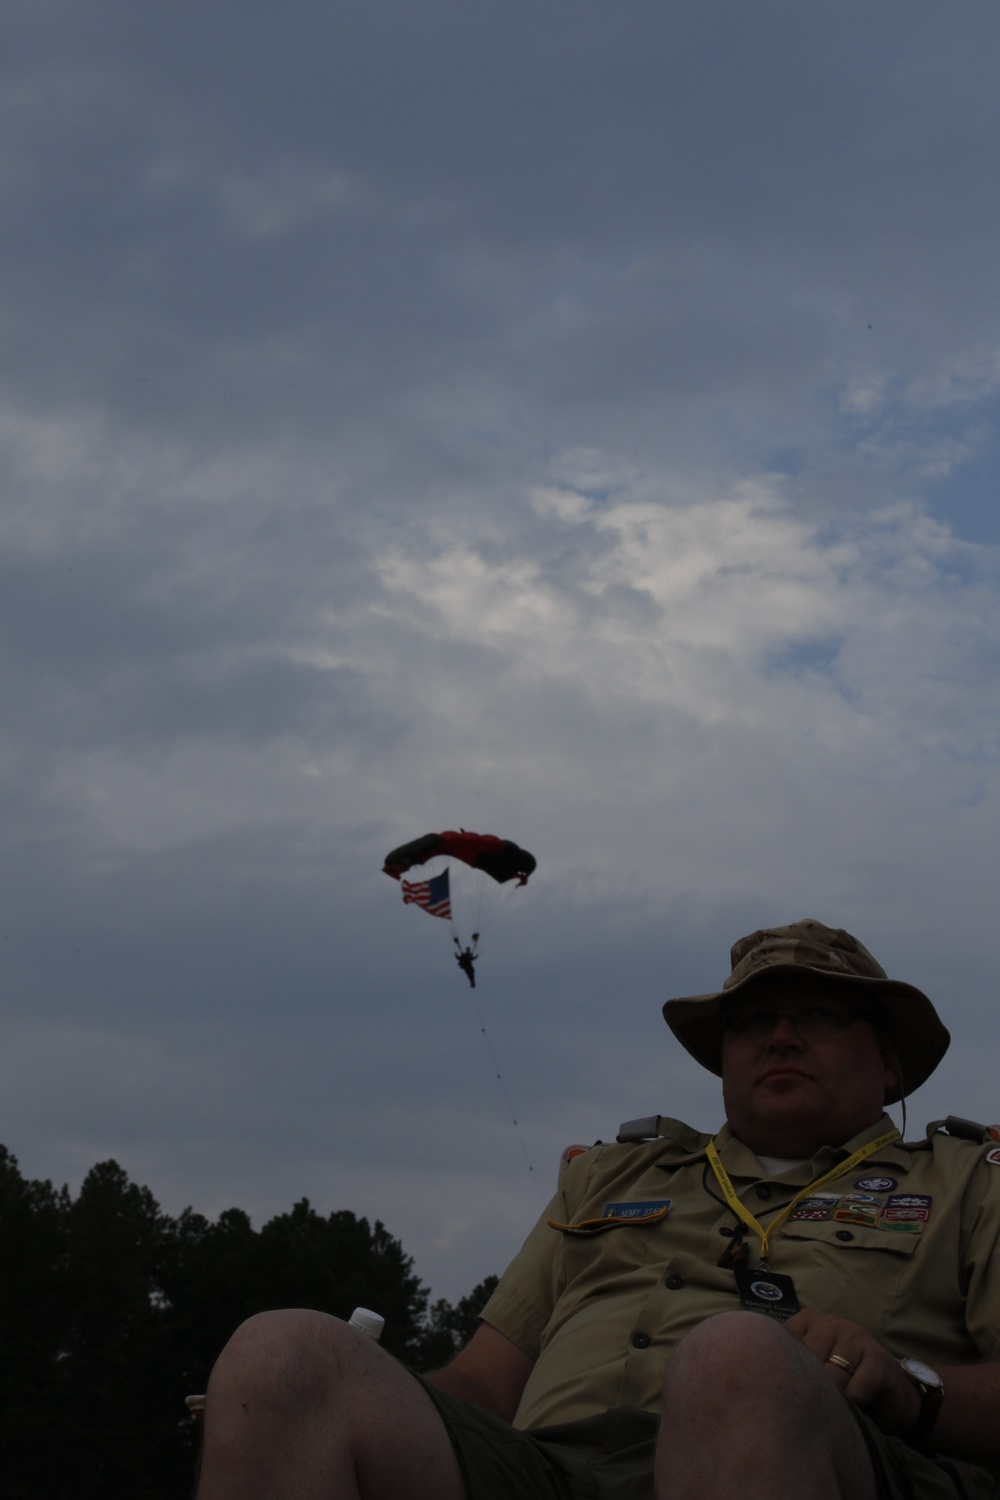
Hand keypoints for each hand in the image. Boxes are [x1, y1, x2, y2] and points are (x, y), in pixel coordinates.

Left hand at [784, 1309, 920, 1434]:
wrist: (891, 1399)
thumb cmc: (843, 1386)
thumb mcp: (813, 1372)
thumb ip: (791, 1367)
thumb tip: (761, 1377)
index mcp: (808, 1322)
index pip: (784, 1345)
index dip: (785, 1374)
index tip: (785, 1391)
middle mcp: (830, 1323)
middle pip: (807, 1363)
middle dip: (810, 1391)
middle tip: (817, 1406)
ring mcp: (856, 1335)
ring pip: (831, 1376)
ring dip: (835, 1400)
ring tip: (839, 1407)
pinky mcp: (878, 1357)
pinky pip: (856, 1389)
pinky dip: (855, 1405)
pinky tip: (859, 1407)